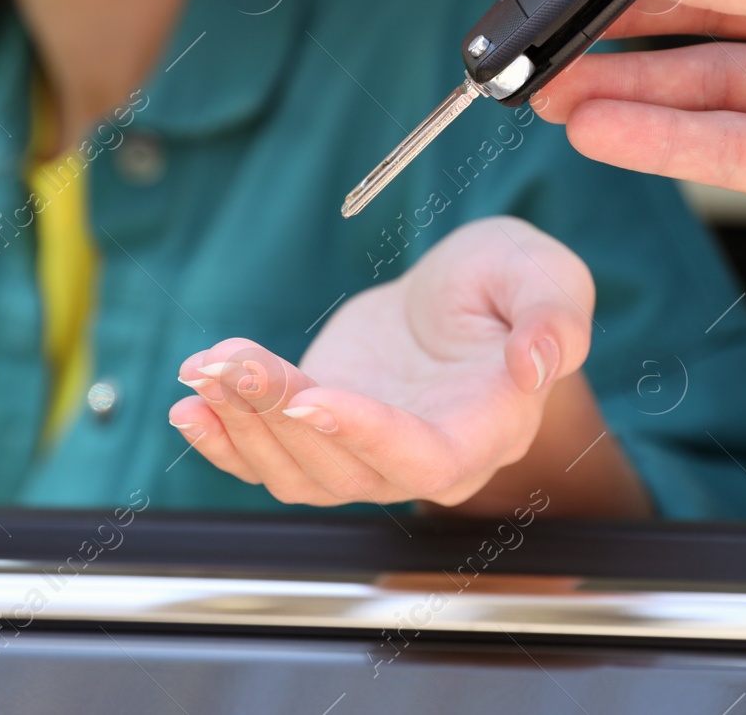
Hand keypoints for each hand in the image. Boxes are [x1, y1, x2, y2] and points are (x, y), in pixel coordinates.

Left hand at [167, 217, 633, 509]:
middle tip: (233, 360)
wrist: (465, 294)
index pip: (424, 457)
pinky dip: (223, 442)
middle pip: (342, 467)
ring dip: (242, 425)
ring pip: (296, 471)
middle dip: (278, 417)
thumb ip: (555, 316)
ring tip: (207, 367)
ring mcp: (367, 453)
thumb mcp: (545, 274)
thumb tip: (539, 364)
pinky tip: (191, 404)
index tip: (312, 398)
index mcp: (485, 427)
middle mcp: (424, 457)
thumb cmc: (512, 284)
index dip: (367, 437)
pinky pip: (267, 462)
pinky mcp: (323, 434)